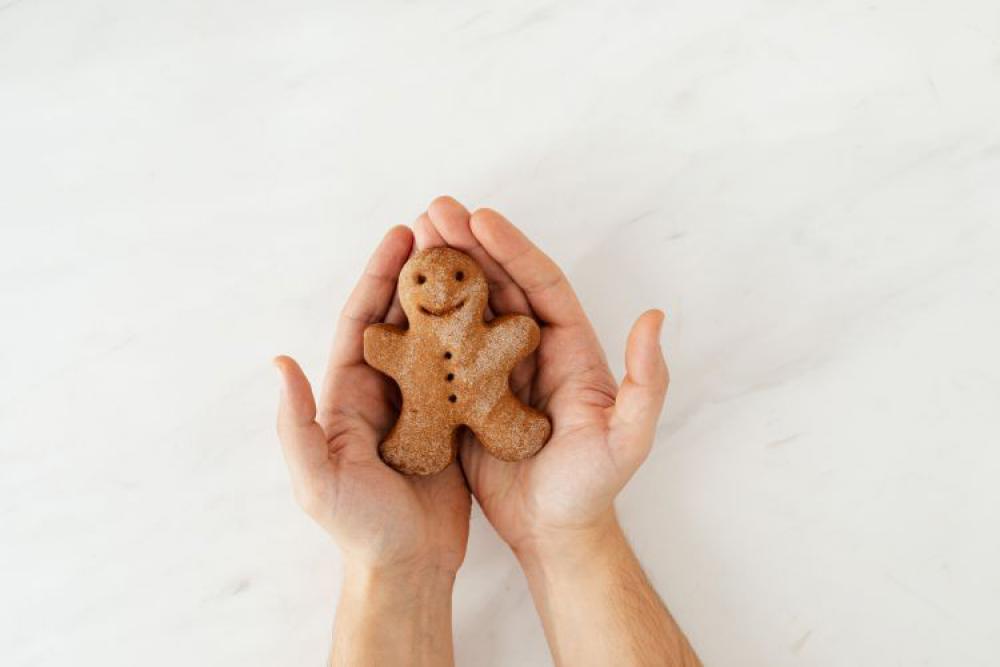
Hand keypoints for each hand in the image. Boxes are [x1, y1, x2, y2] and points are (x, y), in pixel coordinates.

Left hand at [274, 225, 470, 575]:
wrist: (407, 568)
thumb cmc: (360, 530)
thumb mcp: (318, 482)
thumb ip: (297, 426)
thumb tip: (280, 362)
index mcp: (347, 395)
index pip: (361, 321)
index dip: (378, 277)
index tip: (400, 236)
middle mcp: (383, 390)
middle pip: (400, 317)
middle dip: (418, 272)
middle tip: (442, 230)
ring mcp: (419, 404)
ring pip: (436, 336)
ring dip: (452, 297)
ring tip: (476, 258)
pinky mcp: (450, 421)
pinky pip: (464, 369)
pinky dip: (479, 339)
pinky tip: (502, 316)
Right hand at [411, 197, 668, 553]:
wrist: (554, 530)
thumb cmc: (593, 488)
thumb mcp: (628, 439)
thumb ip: (645, 383)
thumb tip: (654, 318)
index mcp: (570, 348)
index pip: (540, 283)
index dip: (512, 248)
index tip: (480, 218)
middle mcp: (533, 348)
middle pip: (500, 282)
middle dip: (469, 243)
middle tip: (433, 210)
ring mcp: (497, 367)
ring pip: (469, 306)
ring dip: (442, 271)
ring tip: (410, 237)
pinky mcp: (467, 391)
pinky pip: (444, 346)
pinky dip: (423, 319)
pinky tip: (398, 299)